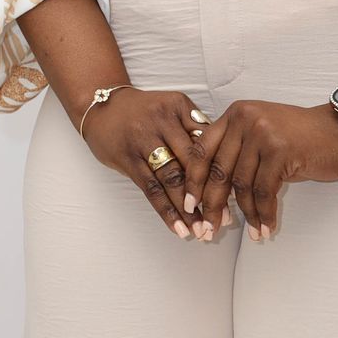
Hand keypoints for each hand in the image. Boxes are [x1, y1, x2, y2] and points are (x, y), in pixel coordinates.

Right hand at [80, 87, 212, 238]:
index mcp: (179, 108)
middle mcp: (163, 122)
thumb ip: (194, 130)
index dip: (222, 171)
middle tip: (222, 221)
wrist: (101, 107)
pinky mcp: (128, 158)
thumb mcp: (171, 109)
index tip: (236, 197)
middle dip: (209, 195)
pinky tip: (178, 227)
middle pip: (193, 164)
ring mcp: (143, 141)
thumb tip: (224, 164)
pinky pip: (151, 189)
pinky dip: (166, 211)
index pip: (207, 143)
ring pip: (172, 180)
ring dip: (189, 210)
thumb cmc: (143, 112)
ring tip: (201, 231)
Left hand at [184, 99, 337, 239]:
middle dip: (213, 206)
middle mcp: (244, 119)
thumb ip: (237, 155)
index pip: (202, 151)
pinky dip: (264, 213)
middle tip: (209, 230)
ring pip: (242, 185)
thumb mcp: (262, 138)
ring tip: (251, 233)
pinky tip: (266, 227)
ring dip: (245, 215)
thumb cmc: (302, 139)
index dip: (193, 182)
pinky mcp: (280, 150)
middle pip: (218, 171)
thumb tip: (212, 196)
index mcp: (235, 115)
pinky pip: (264, 191)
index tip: (190, 207)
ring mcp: (263, 133)